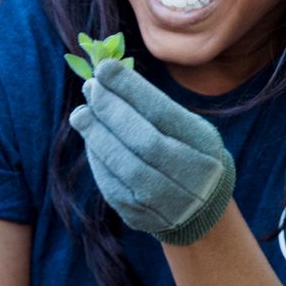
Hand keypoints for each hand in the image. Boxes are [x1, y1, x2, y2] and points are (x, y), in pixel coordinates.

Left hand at [68, 57, 236, 245]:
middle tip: (91, 88)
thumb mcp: (185, 126)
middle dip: (112, 111)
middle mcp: (190, 176)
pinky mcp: (140, 217)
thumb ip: (151, 105)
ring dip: (98, 136)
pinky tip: (91, 140)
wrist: (201, 206)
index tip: (105, 68)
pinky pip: (112, 186)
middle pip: (144, 141)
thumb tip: (104, 78)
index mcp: (204, 146)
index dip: (132, 90)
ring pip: (125, 166)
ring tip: (81, 113)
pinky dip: (98, 159)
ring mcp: (166, 201)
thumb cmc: (188, 151)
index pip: (164, 113)